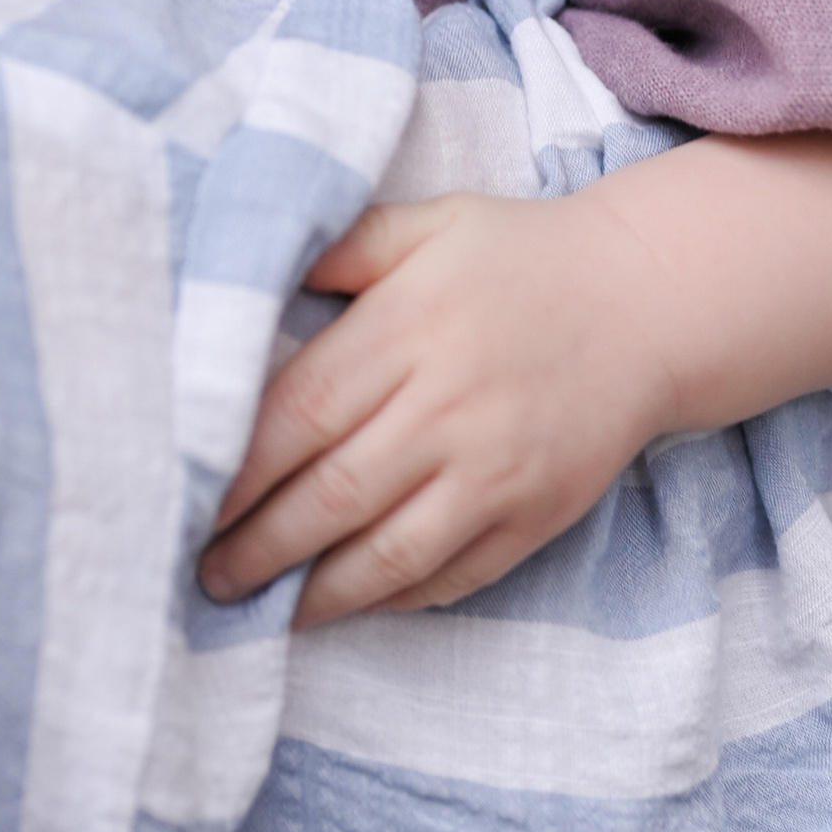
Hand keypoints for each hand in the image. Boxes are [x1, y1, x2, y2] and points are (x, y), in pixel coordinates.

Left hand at [198, 186, 673, 624]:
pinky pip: (450, 576)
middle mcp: (450, 406)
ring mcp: (496, 470)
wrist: (648, 301)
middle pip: (331, 492)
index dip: (236, 467)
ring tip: (261, 607)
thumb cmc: (518, 259)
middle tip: (203, 574)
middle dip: (256, 544)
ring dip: (314, 590)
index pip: (299, 413)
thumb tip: (249, 275)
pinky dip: (390, 599)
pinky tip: (344, 605)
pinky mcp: (535, 516)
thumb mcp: (428, 225)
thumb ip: (340, 247)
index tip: (183, 495)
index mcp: (409, 329)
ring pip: (387, 552)